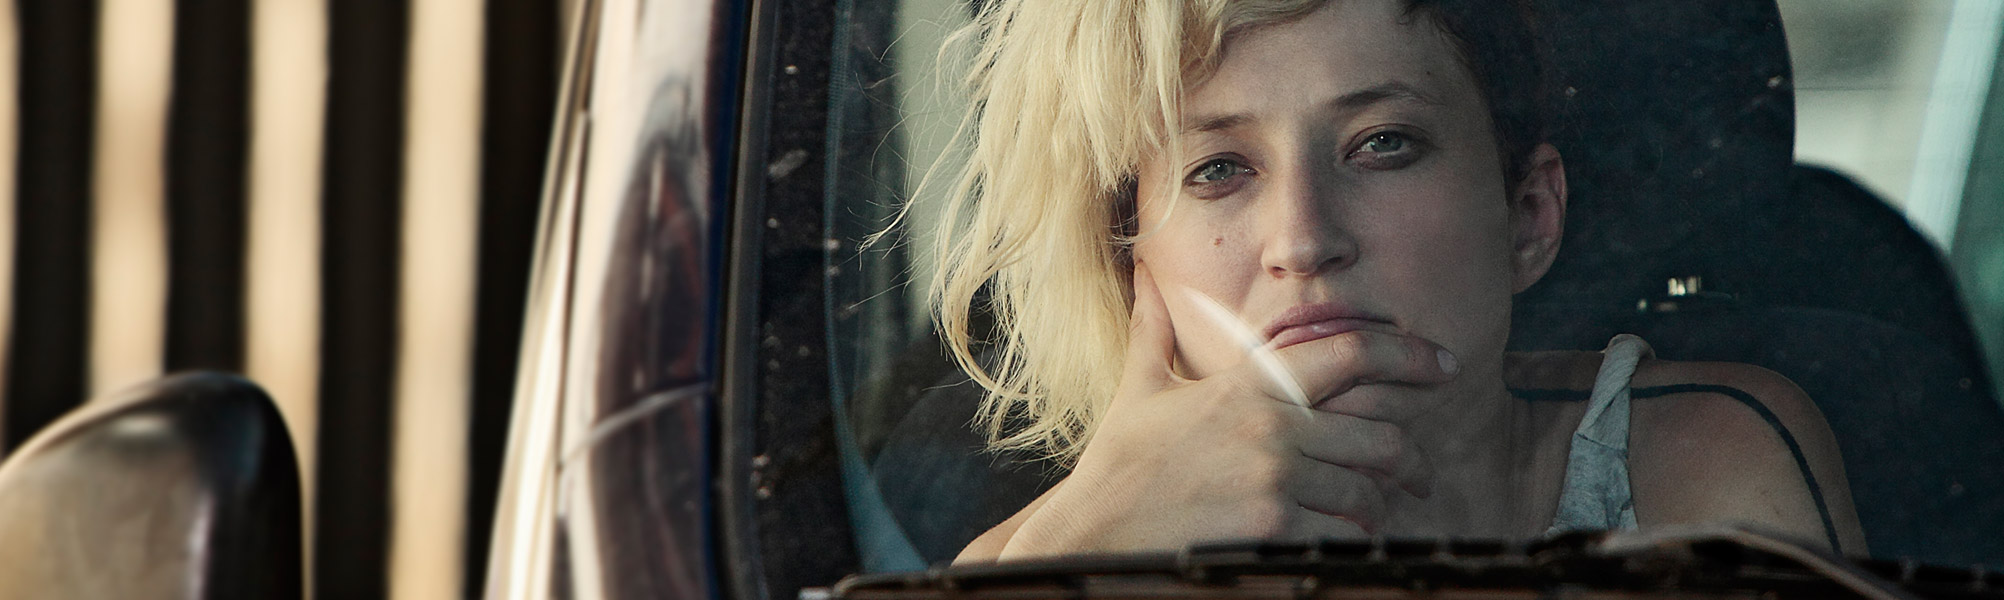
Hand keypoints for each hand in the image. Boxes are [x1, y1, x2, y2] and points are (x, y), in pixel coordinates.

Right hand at [998, 262, 1456, 557]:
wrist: (1095, 530)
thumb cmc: (1118, 463)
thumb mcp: (1139, 387)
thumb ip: (1153, 329)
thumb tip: (1144, 274)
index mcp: (1249, 387)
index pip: (1349, 354)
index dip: (1406, 356)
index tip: (1441, 364)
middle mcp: (1272, 429)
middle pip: (1380, 433)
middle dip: (1408, 457)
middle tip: (1418, 472)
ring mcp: (1275, 480)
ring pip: (1367, 488)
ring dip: (1380, 503)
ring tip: (1381, 511)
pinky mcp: (1273, 529)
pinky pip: (1342, 532)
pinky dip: (1353, 537)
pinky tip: (1350, 539)